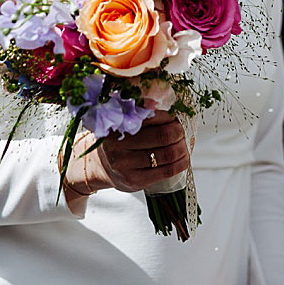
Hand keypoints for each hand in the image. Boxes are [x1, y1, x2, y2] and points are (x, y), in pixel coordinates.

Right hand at [64, 111, 189, 196]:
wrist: (100, 166)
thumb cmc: (118, 141)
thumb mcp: (123, 123)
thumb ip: (140, 113)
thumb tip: (160, 103)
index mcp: (118, 125)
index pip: (152, 117)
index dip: (169, 117)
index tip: (175, 118)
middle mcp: (119, 145)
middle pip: (163, 136)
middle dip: (179, 133)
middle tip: (182, 132)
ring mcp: (126, 165)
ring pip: (167, 154)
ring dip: (182, 149)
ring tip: (183, 146)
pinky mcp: (135, 180)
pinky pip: (166, 171)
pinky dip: (180, 164)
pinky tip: (183, 160)